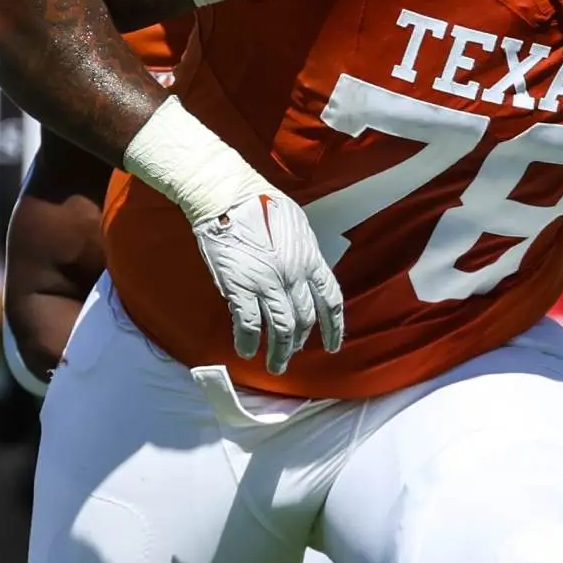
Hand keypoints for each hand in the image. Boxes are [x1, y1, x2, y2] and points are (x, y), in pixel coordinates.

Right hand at [191, 190, 343, 374]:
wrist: (228, 196)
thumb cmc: (261, 205)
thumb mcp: (296, 228)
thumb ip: (303, 256)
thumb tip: (305, 276)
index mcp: (311, 259)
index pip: (330, 300)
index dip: (334, 327)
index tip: (333, 345)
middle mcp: (294, 274)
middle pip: (304, 319)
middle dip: (299, 343)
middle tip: (292, 356)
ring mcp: (267, 282)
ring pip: (281, 328)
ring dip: (279, 351)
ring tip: (276, 366)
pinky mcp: (240, 287)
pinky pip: (249, 324)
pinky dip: (248, 341)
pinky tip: (246, 350)